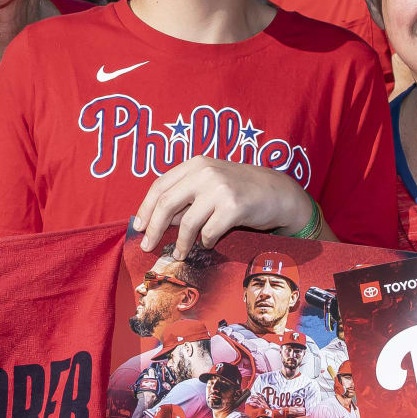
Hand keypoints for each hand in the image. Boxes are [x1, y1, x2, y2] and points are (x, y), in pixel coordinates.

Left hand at [132, 157, 314, 257]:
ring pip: (187, 223)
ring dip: (181, 243)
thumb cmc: (240, 191)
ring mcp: (219, 189)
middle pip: (167, 203)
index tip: (138, 227)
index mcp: (196, 165)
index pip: (160, 186)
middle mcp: (205, 173)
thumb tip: (159, 221)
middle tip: (147, 246)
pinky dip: (206, 242)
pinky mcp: (233, 207)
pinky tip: (209, 242)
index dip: (145, 209)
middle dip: (154, 228)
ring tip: (180, 253)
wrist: (277, 193)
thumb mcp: (211, 185)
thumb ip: (186, 198)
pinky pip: (208, 232)